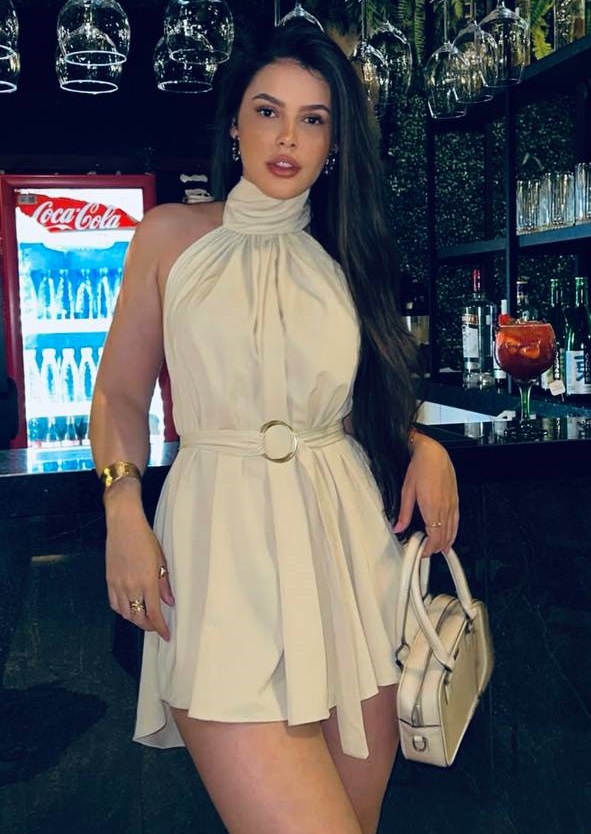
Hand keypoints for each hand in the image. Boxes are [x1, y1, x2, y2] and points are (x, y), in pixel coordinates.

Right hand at [105, 494, 174, 640]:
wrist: (124, 525)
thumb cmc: (145, 539)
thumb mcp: (160, 560)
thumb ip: (164, 583)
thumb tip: (169, 602)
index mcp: (147, 582)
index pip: (154, 613)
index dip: (160, 628)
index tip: (166, 635)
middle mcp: (131, 587)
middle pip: (138, 617)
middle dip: (148, 626)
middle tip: (156, 625)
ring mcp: (118, 585)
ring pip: (125, 613)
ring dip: (135, 618)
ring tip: (144, 616)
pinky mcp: (109, 580)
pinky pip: (114, 604)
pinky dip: (123, 610)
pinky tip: (129, 607)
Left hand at [392, 432, 458, 557]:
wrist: (434, 454)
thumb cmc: (421, 468)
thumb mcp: (406, 491)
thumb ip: (403, 513)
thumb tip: (398, 527)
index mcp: (431, 508)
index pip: (434, 537)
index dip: (428, 549)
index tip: (422, 552)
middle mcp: (444, 508)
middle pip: (443, 537)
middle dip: (435, 548)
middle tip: (426, 552)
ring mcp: (452, 505)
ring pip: (452, 531)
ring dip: (445, 543)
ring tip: (438, 550)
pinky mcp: (455, 501)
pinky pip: (456, 522)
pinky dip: (454, 533)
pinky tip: (451, 538)